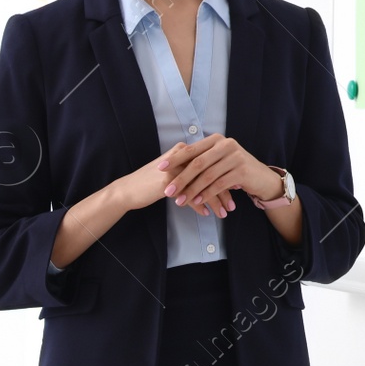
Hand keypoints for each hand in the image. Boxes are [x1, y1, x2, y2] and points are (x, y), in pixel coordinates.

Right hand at [114, 140, 234, 217]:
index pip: (212, 165)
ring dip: (215, 202)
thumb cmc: (153, 182)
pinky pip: (189, 196)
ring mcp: (175, 169)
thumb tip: (217, 180)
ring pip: (202, 186)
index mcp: (186, 151)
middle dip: (224, 192)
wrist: (128, 190)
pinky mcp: (167, 183)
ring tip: (223, 214)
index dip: (226, 179)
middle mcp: (182, 157)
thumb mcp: (175, 172)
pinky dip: (199, 206)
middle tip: (233, 206)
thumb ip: (193, 172)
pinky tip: (206, 214)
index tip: (237, 191)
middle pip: (211, 175)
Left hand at [162, 133, 281, 212]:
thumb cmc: (234, 169)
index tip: (160, 168)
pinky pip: (219, 184)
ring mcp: (236, 157)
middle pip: (198, 163)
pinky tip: (197, 201)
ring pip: (207, 176)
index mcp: (217, 140)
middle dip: (181, 178)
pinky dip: (206, 194)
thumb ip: (201, 159)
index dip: (175, 159)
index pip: (192, 149)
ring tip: (179, 201)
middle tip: (168, 190)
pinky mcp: (242, 171)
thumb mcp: (218, 160)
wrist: (261, 178)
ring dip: (192, 190)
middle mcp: (227, 145)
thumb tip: (172, 165)